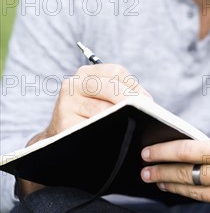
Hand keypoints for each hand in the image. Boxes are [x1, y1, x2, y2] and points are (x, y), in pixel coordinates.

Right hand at [19, 64, 150, 196]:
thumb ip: (120, 94)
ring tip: (132, 126)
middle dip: (132, 101)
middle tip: (146, 114)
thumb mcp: (99, 98)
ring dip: (121, 119)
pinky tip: (115, 138)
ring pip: (104, 110)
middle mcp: (73, 85)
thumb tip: (147, 102)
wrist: (58, 140)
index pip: (116, 72)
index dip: (135, 87)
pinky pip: (94, 129)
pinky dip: (108, 133)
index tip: (146, 101)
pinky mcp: (65, 125)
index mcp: (85, 74)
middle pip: (111, 88)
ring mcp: (66, 105)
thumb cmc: (88, 117)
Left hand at [141, 132, 209, 212]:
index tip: (146, 154)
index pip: (185, 153)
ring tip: (160, 182)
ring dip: (175, 187)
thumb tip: (191, 156)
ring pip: (195, 194)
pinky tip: (192, 191)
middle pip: (185, 176)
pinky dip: (204, 196)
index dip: (162, 153)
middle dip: (161, 173)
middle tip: (145, 172)